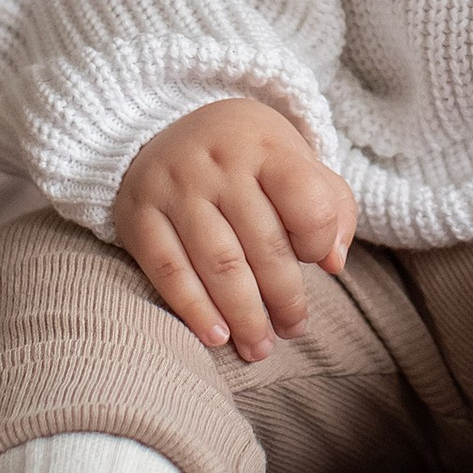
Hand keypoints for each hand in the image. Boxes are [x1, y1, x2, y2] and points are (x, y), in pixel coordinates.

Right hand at [113, 98, 357, 360]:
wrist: (161, 126)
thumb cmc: (247, 159)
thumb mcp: (294, 161)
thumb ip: (330, 206)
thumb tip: (334, 262)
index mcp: (266, 146)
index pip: (308, 202)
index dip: (318, 242)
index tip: (315, 260)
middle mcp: (219, 164)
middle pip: (264, 245)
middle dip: (285, 299)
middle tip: (293, 330)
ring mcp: (175, 188)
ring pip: (219, 265)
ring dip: (245, 316)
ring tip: (259, 346)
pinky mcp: (138, 214)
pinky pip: (169, 271)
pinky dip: (194, 310)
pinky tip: (217, 336)